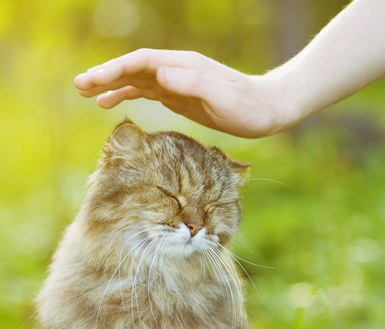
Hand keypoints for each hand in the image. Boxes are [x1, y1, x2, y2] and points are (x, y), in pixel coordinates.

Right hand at [74, 49, 294, 138]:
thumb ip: (193, 84)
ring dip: (111, 85)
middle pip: (132, 68)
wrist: (266, 109)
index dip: (115, 70)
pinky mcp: (179, 96)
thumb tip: (160, 74)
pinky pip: (146, 92)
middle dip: (104, 75)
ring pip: (136, 80)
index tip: (92, 81)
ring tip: (86, 94)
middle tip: (78, 85)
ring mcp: (176, 82)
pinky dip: (126, 95)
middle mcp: (175, 70)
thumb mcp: (222, 98)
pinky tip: (112, 103)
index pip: (141, 63)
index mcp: (182, 66)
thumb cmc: (247, 106)